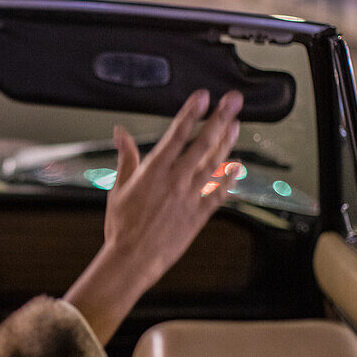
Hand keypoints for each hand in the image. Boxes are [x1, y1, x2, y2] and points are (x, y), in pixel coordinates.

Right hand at [64, 90, 242, 342]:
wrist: (132, 259)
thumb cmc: (121, 226)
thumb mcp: (118, 187)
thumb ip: (125, 157)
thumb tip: (119, 133)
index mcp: (153, 172)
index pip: (176, 135)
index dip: (191, 113)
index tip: (203, 96)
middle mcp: (175, 181)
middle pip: (202, 144)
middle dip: (219, 119)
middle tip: (233, 101)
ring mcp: (189, 198)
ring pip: (213, 165)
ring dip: (226, 144)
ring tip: (236, 125)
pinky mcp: (198, 216)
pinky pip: (218, 194)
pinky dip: (230, 179)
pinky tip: (238, 166)